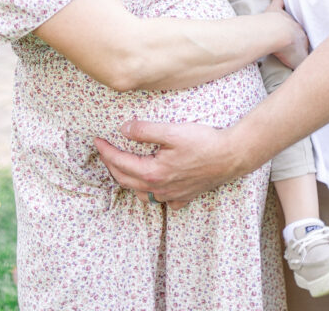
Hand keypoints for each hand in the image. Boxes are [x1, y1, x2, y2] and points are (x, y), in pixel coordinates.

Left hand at [95, 120, 240, 206]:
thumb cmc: (204, 142)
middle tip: (105, 151)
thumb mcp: (172, 131)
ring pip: (141, 193)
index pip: (120, 162)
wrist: (231, 156)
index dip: (106, 151)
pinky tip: (153, 183)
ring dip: (128, 180)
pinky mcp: (184, 197)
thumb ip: (145, 130)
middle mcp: (159, 188)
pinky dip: (151, 192)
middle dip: (111, 165)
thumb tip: (123, 129)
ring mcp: (171, 195)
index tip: (97, 140)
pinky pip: (161, 199)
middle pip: (125, 180)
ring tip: (124, 165)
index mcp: (153, 172)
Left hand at [266, 0, 308, 68]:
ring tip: (285, 27)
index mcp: (304, 39)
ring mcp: (286, 17)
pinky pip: (279, 1)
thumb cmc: (288, 50)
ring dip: (289, 21)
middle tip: (290, 42)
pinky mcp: (275, 9)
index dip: (302, 49)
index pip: (305, 44)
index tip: (298, 53)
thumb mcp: (300, 64)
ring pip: (290, 17)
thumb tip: (312, 74)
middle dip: (296, 35)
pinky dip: (281, 0)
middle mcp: (298, 27)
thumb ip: (305, 69)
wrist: (277, 34)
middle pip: (299, 30)